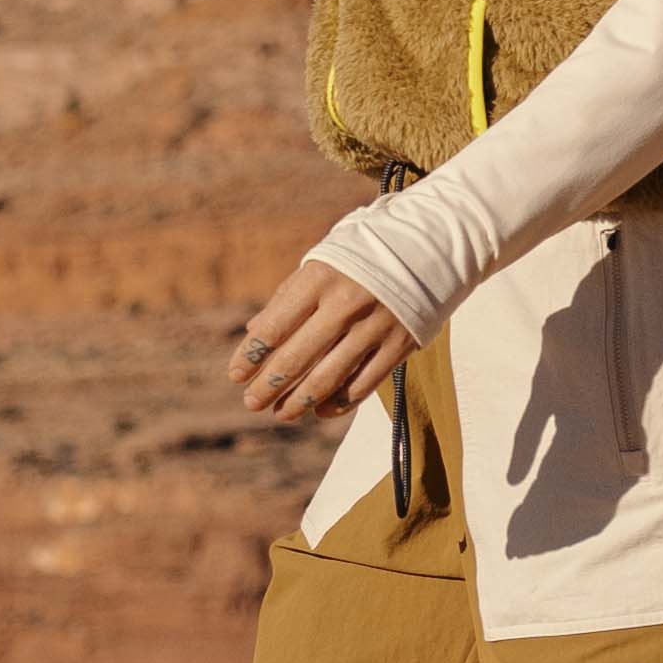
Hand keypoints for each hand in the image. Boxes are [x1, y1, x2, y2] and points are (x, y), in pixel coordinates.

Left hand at [229, 254, 410, 426]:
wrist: (426, 248)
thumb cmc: (360, 259)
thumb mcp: (320, 265)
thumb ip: (288, 298)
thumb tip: (255, 332)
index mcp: (319, 279)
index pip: (274, 325)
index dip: (251, 355)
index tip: (236, 375)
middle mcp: (346, 303)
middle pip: (297, 357)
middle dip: (269, 385)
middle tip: (252, 402)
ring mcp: (375, 326)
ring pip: (329, 377)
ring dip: (300, 401)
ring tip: (281, 413)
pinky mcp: (400, 344)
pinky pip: (364, 384)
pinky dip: (340, 402)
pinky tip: (321, 410)